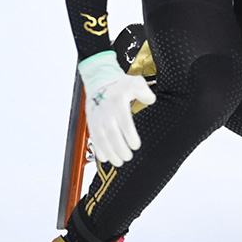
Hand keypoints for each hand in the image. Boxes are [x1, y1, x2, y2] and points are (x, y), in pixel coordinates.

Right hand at [78, 50, 155, 166]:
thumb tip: (150, 100)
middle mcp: (106, 111)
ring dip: (109, 152)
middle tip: (128, 157)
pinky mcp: (91, 122)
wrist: (99, 79)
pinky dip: (97, 149)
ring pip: (101, 138)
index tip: (136, 145)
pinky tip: (105, 158)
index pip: (124, 122)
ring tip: (119, 162)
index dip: (129, 136)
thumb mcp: (136, 82)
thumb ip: (145, 92)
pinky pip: (93, 138)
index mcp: (118, 102)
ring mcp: (97, 118)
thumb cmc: (120, 83)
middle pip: (112, 133)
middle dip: (119, 148)